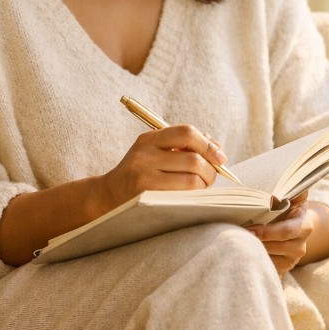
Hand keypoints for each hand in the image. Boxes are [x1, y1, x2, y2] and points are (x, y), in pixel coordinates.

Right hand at [100, 125, 226, 211]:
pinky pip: (182, 195)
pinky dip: (194, 196)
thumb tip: (216, 147)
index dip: (208, 144)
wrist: (108, 196)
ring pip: (191, 179)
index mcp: (149, 139)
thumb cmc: (140, 173)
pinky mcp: (146, 195)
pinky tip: (192, 197)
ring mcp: (143, 175)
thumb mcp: (155, 153)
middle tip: (212, 177)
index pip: (186, 132)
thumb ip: (183, 146)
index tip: (220, 157)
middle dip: (211, 170)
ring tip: (202, 187)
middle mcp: (144, 154)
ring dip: (204, 185)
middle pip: (193, 158)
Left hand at [245, 190, 312, 276]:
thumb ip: (286, 193)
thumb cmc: (288, 209)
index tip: (249, 229)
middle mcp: (300, 246)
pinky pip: (266, 269)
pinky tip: (245, 254)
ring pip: (269, 260)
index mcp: (304, 226)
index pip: (286, 231)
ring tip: (238, 244)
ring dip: (253, 252)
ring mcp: (292, 261)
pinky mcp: (283, 270)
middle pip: (275, 247)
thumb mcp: (292, 198)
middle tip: (237, 237)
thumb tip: (273, 196)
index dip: (267, 231)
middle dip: (256, 242)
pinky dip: (255, 262)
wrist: (296, 227)